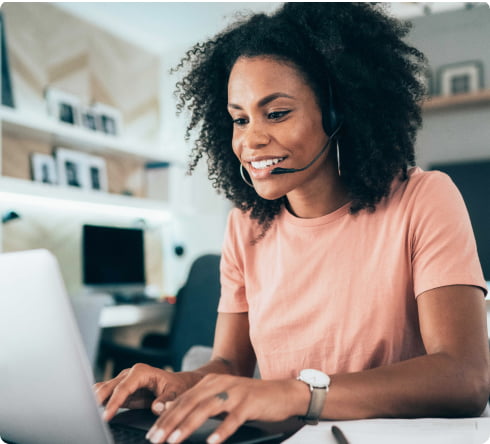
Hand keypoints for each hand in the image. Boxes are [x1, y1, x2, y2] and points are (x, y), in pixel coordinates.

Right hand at [94, 363, 196, 421]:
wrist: (178, 384)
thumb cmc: (177, 386)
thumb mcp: (176, 392)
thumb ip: (166, 400)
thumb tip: (156, 407)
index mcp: (141, 372)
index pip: (123, 388)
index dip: (113, 403)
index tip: (106, 416)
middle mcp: (129, 374)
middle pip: (107, 387)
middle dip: (96, 400)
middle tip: (88, 415)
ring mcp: (123, 381)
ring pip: (102, 389)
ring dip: (94, 400)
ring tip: (86, 414)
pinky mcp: (121, 390)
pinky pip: (105, 395)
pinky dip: (97, 402)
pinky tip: (90, 411)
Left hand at [145, 373, 308, 443]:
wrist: (280, 393)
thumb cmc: (247, 399)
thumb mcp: (221, 399)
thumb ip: (199, 404)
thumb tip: (171, 413)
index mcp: (210, 382)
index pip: (182, 400)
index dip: (165, 417)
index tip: (151, 433)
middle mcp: (219, 384)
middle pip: (190, 403)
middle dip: (170, 422)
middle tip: (155, 439)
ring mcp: (234, 392)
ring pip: (206, 409)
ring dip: (188, 425)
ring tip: (174, 440)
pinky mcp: (249, 402)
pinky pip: (233, 418)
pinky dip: (221, 430)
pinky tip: (212, 442)